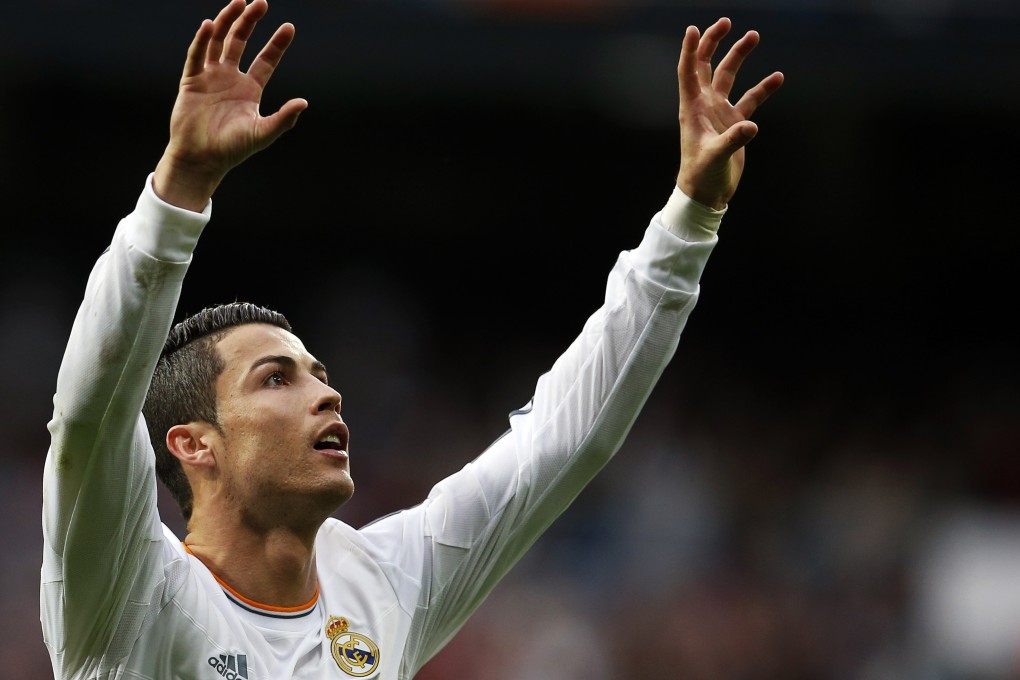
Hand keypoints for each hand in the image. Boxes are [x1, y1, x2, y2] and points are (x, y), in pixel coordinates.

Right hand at [153, 0, 307, 210]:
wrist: (202, 159)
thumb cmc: (233, 149)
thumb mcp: (263, 133)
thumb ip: (284, 119)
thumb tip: (304, 102)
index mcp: (250, 89)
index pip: (266, 60)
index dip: (277, 44)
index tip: (289, 27)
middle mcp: (230, 78)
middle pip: (241, 42)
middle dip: (251, 22)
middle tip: (261, 2)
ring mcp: (210, 77)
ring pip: (219, 41)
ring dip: (228, 21)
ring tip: (239, 2)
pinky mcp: (191, 80)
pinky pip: (197, 55)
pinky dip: (203, 40)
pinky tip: (210, 25)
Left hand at [675, 18, 782, 209]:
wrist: (707, 193)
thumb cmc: (702, 176)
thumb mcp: (715, 158)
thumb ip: (732, 140)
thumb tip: (751, 127)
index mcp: (692, 108)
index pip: (688, 72)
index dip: (690, 50)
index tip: (694, 28)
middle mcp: (704, 105)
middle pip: (706, 65)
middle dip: (714, 42)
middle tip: (727, 22)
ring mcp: (719, 111)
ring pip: (728, 76)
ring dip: (738, 56)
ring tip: (753, 35)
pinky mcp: (734, 123)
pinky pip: (750, 99)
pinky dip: (763, 88)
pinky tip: (778, 77)